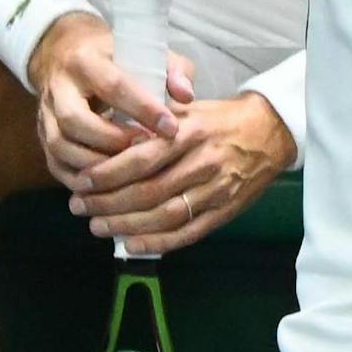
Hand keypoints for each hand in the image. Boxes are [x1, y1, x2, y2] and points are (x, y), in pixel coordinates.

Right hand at [28, 17, 185, 189]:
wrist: (65, 55)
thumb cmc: (117, 57)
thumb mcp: (146, 52)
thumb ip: (172, 69)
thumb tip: (186, 96)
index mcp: (86, 61)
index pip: (113, 86)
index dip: (143, 109)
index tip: (171, 129)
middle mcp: (59, 87)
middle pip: (75, 120)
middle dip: (112, 140)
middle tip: (144, 150)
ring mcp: (44, 113)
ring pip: (60, 145)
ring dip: (95, 164)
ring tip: (129, 171)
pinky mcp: (41, 135)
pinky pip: (55, 163)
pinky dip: (80, 178)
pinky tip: (109, 185)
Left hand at [67, 95, 295, 256]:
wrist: (270, 132)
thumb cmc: (220, 119)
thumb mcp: (187, 107)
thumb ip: (152, 119)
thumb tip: (107, 130)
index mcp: (189, 132)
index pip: (141, 158)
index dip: (108, 174)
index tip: (82, 182)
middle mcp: (202, 162)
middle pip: (148, 191)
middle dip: (108, 203)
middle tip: (80, 207)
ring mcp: (216, 189)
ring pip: (165, 215)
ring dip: (127, 225)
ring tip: (98, 226)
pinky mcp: (225, 210)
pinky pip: (188, 232)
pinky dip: (159, 242)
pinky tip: (133, 244)